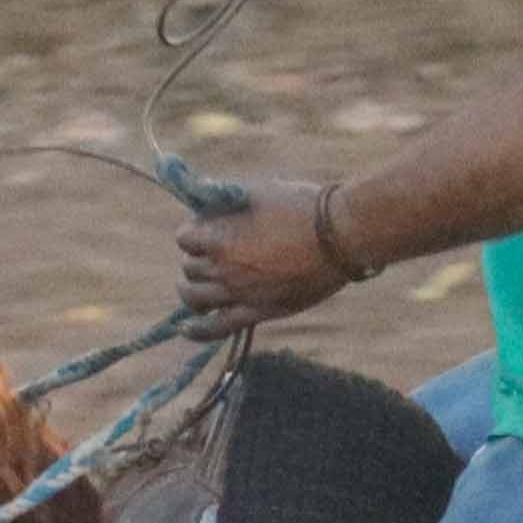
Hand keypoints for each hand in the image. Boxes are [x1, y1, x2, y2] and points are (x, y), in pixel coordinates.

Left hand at [178, 176, 367, 330]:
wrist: (338, 237)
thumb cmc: (302, 207)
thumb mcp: (259, 191)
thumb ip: (228, 199)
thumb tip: (207, 197)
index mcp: (220, 236)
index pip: (184, 238)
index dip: (194, 232)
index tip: (206, 230)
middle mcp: (223, 267)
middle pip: (189, 267)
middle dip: (197, 258)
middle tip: (212, 254)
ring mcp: (238, 293)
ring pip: (194, 297)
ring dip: (191, 289)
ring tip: (198, 286)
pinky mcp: (256, 312)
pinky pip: (215, 329)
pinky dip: (196, 330)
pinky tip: (186, 329)